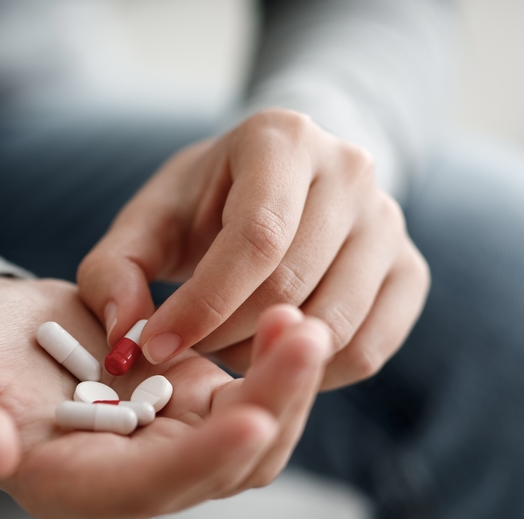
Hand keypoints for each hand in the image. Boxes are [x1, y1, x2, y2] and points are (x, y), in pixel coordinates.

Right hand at [0, 277, 331, 518]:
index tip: (249, 416)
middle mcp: (125, 479)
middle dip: (270, 410)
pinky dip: (272, 369)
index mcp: (62, 484)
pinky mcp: (185, 407)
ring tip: (302, 319)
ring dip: (285, 390)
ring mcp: (163, 445)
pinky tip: (285, 317)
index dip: (198, 461)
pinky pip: (247, 403)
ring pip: (248, 442)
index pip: (143, 488)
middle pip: (218, 471)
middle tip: (303, 334)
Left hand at [78, 108, 429, 389]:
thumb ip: (113, 273)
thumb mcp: (146, 223)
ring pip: (334, 323)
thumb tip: (127, 338)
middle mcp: (351, 170)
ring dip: (266, 358)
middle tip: (186, 351)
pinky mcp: (410, 271)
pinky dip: (313, 373)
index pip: (257, 238)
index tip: (157, 347)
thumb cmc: (202, 207)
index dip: (204, 304)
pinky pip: (369, 347)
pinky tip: (269, 359)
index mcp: (282, 139)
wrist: (277, 188)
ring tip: (224, 352)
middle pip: (293, 283)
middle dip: (225, 335)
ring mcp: (390, 221)